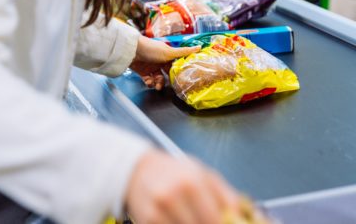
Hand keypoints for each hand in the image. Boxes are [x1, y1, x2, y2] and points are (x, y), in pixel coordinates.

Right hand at [125, 150, 239, 223]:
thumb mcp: (204, 174)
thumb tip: (251, 217)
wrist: (139, 170)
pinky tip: (179, 220)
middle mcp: (173, 198)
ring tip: (191, 217)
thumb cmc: (176, 172)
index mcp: (192, 183)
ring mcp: (157, 212)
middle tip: (206, 219)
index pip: (215, 221)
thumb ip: (227, 196)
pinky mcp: (146, 222)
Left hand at [131, 36, 199, 89]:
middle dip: (166, 81)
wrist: (131, 51)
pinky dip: (149, 83)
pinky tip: (149, 83)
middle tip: (167, 85)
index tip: (181, 79)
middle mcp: (159, 61)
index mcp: (167, 55)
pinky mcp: (142, 72)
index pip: (175, 65)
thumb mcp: (169, 52)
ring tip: (156, 86)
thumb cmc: (151, 49)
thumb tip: (200, 47)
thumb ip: (184, 52)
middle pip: (166, 74)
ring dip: (158, 84)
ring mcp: (150, 67)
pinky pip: (149, 81)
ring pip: (158, 79)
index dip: (177, 72)